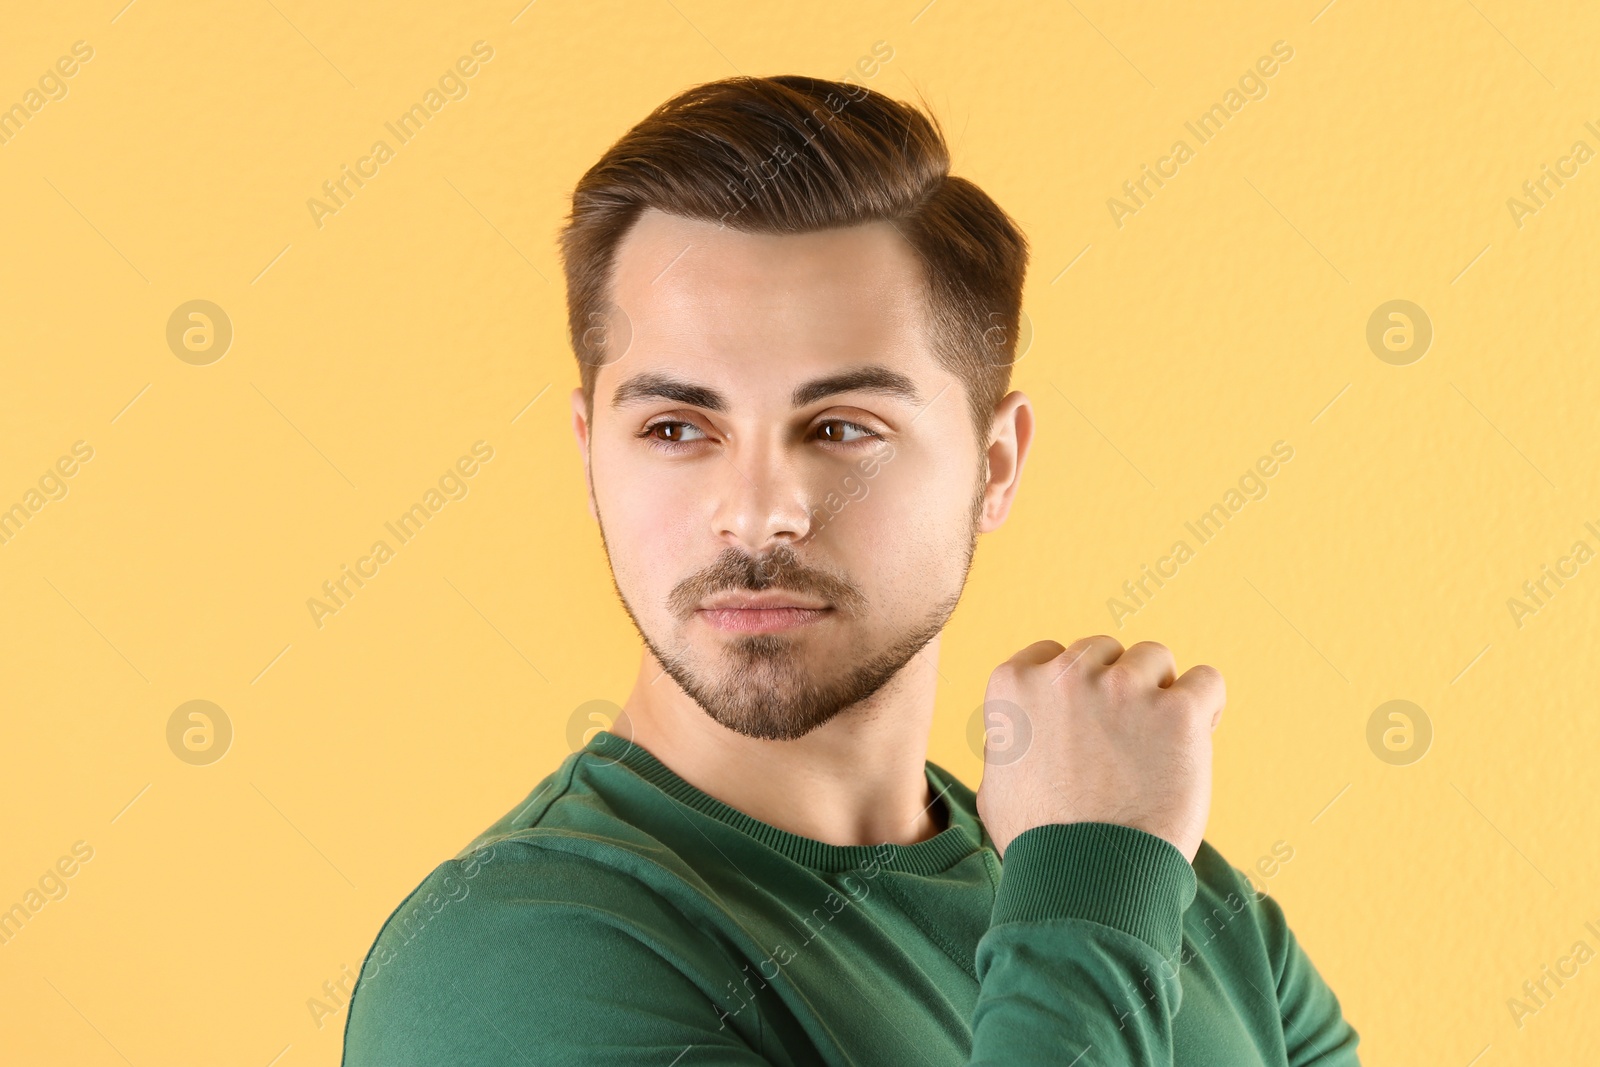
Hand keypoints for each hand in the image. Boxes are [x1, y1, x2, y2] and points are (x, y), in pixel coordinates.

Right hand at [975, 636, 1225, 863]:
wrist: (1085, 884)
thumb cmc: (1039, 847)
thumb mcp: (995, 785)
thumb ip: (1009, 743)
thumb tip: (1019, 733)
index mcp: (1014, 684)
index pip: (1052, 654)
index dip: (1074, 690)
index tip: (1086, 725)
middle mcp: (1065, 676)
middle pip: (1105, 651)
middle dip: (1116, 687)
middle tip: (1126, 740)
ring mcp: (1122, 690)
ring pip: (1154, 659)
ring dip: (1159, 694)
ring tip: (1160, 744)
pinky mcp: (1177, 713)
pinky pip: (1208, 681)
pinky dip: (1207, 706)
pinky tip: (1198, 736)